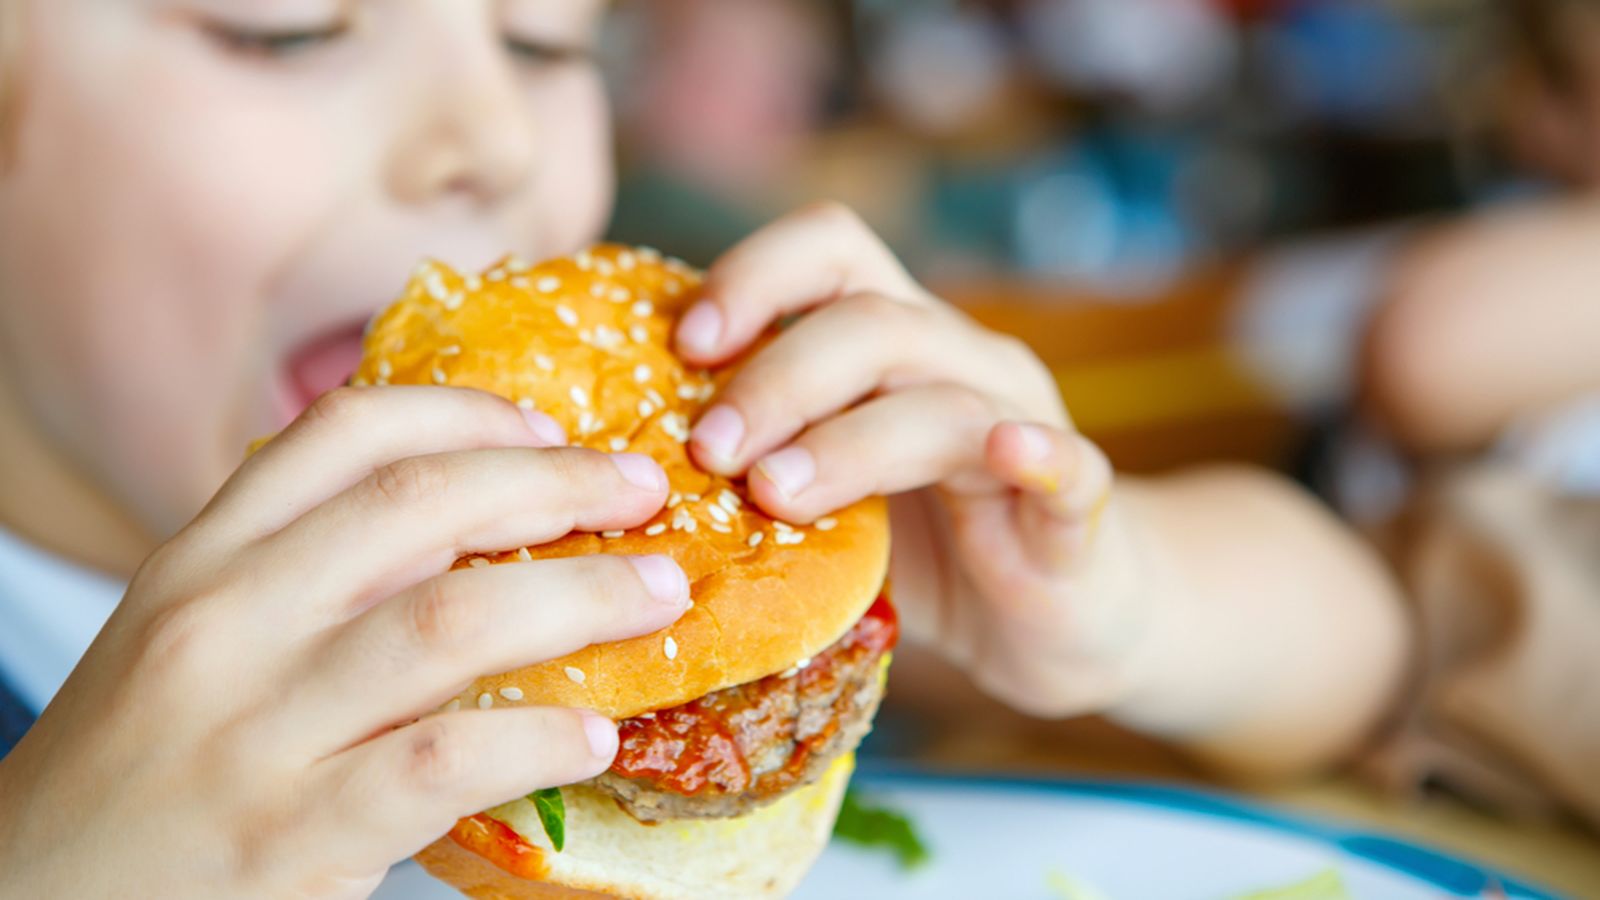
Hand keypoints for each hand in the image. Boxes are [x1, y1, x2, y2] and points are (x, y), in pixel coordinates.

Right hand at [0, 387, 687, 897]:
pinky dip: (538, 738)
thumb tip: (472, 522)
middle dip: (557, 487)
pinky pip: (446, 761)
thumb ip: (303, 573)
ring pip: (453, 620)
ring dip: (583, 599)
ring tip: (658, 598)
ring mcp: (255, 727)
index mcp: (202, 560)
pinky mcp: (291, 832)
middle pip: (422, 505)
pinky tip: (594, 734)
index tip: (550, 429)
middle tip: (642, 495)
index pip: (344, 434)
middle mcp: (222, 621)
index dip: (468, 412)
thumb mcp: (193, 638)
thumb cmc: (137, 769)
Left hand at [676, 203, 1154, 716]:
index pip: (830, 253)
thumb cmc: (926, 548)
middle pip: (872, 319)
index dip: (756, 275)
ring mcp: (1025, 427)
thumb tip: (620, 458)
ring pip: (944, 398)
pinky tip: (1009, 453)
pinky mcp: (1077, 506)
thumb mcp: (829, 495)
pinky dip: (1038, 452)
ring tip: (776, 495)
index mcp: (895, 344)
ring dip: (850, 439)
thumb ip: (760, 457)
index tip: (684, 343)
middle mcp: (962, 362)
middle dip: (775, 376)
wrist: (1061, 619)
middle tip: (706, 450)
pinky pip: (1069, 464)